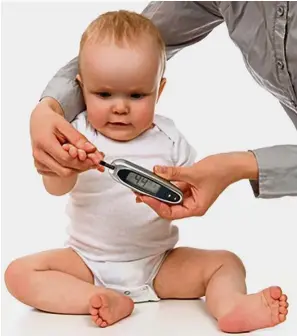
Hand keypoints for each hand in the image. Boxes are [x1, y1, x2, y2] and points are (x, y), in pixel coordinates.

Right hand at [30, 98, 103, 176]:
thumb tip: (92, 149)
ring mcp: (39, 163)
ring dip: (78, 168)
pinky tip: (76, 160)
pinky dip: (71, 168)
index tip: (95, 159)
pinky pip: (59, 173)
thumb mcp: (66, 125)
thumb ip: (79, 139)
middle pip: (65, 170)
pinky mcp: (41, 167)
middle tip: (94, 160)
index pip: (66, 159)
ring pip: (64, 173)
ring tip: (86, 158)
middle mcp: (39, 156)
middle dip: (83, 167)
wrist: (39, 121)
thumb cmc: (51, 121)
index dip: (83, 161)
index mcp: (44, 143)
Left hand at [136, 152, 257, 219]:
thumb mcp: (193, 173)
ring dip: (158, 191)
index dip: (156, 206)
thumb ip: (173, 173)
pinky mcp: (189, 187)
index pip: (170, 212)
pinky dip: (165, 183)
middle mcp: (192, 205)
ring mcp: (190, 196)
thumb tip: (156, 171)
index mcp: (195, 208)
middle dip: (153, 199)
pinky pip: (174, 187)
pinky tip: (156, 178)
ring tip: (143, 186)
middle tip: (139, 192)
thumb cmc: (220, 172)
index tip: (144, 198)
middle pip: (168, 206)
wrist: (232, 163)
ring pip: (170, 196)